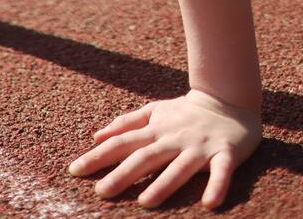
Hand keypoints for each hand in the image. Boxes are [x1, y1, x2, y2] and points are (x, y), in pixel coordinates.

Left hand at [67, 90, 260, 208]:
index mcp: (155, 130)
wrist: (228, 99)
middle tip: (101, 192)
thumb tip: (97, 137)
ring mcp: (199, 147)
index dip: (98, 157)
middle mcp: (174, 139)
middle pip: (145, 157)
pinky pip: (222, 172)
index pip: (121, 144)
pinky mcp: (226, 153)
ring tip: (145, 203)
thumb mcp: (153, 112)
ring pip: (179, 167)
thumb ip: (126, 123)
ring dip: (163, 185)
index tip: (74, 171)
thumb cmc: (185, 112)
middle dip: (122, 175)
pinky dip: (217, 186)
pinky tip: (209, 204)